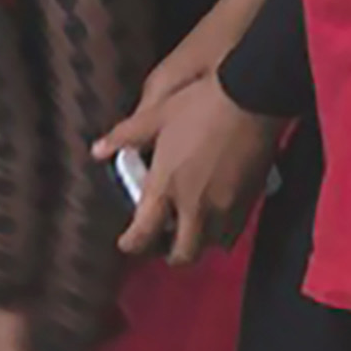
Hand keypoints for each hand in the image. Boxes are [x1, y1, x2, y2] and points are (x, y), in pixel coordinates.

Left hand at [102, 70, 274, 264]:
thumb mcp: (157, 115)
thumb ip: (125, 136)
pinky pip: (234, 231)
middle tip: (163, 243)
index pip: (144, 233)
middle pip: (183, 255)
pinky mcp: (251, 200)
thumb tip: (97, 149)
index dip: (132, 245)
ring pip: (212, 246)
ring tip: (192, 228)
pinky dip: (222, 231)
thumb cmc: (201, 103)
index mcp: (167, 186)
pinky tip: (216, 214)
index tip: (127, 244)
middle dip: (170, 255)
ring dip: (199, 243)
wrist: (253, 95)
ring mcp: (226, 207)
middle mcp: (196, 205)